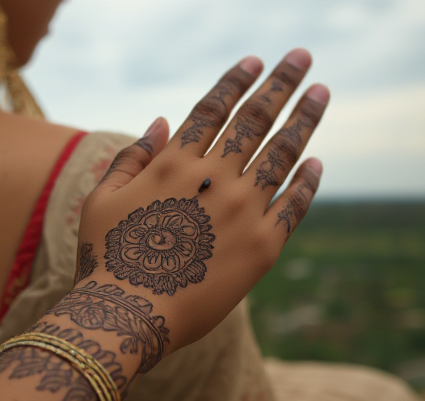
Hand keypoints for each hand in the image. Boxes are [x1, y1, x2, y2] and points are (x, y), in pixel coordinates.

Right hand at [74, 48, 328, 358]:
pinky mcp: (263, 248)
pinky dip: (307, 182)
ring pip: (281, 154)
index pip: (213, 109)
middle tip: (302, 57)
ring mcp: (243, 212)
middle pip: (255, 120)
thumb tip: (161, 121)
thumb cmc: (106, 259)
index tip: (255, 60)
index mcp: (174, 164)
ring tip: (321, 93)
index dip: (235, 81)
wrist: (128, 318)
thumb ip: (132, 157)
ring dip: (303, 119)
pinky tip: (317, 162)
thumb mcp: (102, 199)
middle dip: (281, 83)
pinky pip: (293, 206)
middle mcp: (215, 179)